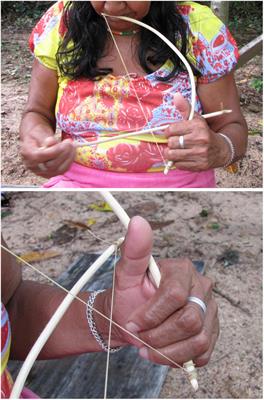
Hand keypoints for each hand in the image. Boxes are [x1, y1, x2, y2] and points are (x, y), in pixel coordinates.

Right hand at [21, 135, 75, 177]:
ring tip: (73, 146)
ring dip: (69, 158)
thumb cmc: (37, 134)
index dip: (55, 150)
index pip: (42, 156)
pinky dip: (69, 162)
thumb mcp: (39, 132)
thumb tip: (52, 142)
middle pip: (51, 165)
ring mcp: (41, 172)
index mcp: (27, 154)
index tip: (66, 142)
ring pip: (58, 170)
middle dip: (64, 154)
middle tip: (71, 142)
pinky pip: (62, 171)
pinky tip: (72, 152)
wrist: (35, 139)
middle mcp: (32, 166)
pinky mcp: (49, 174)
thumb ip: (45, 138)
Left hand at [97, 216, 218, 366]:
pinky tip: (164, 350)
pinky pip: (203, 352)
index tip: (133, 322)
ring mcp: (210, 310)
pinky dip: (180, 358)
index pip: (174, 296)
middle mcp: (201, 287)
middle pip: (189, 321)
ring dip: (167, 351)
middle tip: (140, 337)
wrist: (131, 319)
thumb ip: (134, 250)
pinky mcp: (211, 331)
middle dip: (158, 335)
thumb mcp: (125, 274)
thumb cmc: (128, 296)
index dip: (151, 314)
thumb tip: (138, 222)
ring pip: (198, 340)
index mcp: (182, 270)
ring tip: (148, 348)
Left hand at [164, 93, 229, 170]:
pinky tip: (184, 157)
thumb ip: (186, 108)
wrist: (222, 150)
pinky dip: (177, 162)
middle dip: (170, 143)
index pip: (171, 129)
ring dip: (171, 153)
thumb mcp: (197, 119)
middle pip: (171, 143)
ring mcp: (199, 154)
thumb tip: (176, 96)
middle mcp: (199, 140)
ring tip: (176, 150)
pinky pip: (178, 165)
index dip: (168, 132)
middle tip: (175, 142)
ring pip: (172, 155)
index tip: (171, 133)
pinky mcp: (198, 165)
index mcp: (198, 126)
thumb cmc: (205, 133)